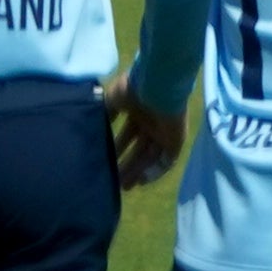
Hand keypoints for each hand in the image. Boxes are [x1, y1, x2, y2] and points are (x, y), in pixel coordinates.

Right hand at [103, 72, 183, 187]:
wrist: (158, 84)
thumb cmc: (134, 88)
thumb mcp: (111, 98)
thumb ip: (104, 112)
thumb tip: (94, 123)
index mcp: (139, 112)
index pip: (128, 135)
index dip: (118, 149)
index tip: (106, 162)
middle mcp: (152, 124)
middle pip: (139, 150)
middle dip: (127, 165)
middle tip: (114, 181)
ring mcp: (166, 132)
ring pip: (151, 157)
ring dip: (137, 171)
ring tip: (123, 186)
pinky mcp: (177, 139)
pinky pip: (168, 160)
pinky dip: (155, 171)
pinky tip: (141, 180)